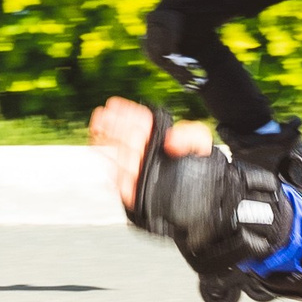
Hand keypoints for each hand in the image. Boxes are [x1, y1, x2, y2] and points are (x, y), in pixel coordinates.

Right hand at [87, 97, 211, 213]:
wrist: (205, 195)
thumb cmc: (200, 165)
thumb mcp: (201, 142)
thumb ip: (190, 135)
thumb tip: (171, 140)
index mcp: (158, 137)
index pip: (140, 122)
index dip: (126, 113)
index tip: (114, 105)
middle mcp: (146, 153)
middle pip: (125, 137)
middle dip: (111, 125)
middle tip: (101, 116)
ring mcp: (140, 171)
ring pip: (118, 155)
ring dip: (106, 143)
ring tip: (96, 132)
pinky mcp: (136, 191)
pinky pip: (120, 179)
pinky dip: (110, 167)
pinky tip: (101, 155)